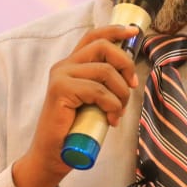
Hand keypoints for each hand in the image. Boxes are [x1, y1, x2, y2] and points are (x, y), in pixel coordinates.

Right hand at [12, 24, 139, 186]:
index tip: (134, 32)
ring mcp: (60, 76)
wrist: (52, 155)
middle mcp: (64, 65)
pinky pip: (98, 90)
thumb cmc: (76, 130)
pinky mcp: (60, 90)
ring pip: (105, 71)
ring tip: (118, 112)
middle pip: (103, 47)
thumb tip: (129, 74)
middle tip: (132, 86)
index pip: (94, 37)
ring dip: (121, 93)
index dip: (115, 31)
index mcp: (72, 64)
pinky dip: (112, 105)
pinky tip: (111, 120)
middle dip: (125, 64)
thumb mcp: (94, 101)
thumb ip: (104, 84)